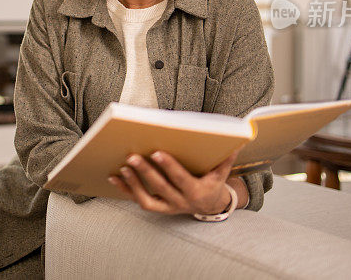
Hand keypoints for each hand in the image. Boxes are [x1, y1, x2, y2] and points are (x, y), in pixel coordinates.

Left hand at [108, 146, 243, 215]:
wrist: (210, 207)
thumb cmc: (213, 185)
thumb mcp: (221, 174)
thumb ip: (226, 159)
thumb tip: (236, 142)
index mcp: (196, 192)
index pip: (180, 179)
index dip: (168, 166)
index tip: (156, 153)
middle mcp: (180, 202)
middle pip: (160, 188)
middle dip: (145, 172)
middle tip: (132, 157)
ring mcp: (168, 207)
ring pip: (147, 200)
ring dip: (133, 185)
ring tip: (122, 168)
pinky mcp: (158, 208)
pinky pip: (139, 201)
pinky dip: (126, 190)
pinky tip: (114, 178)